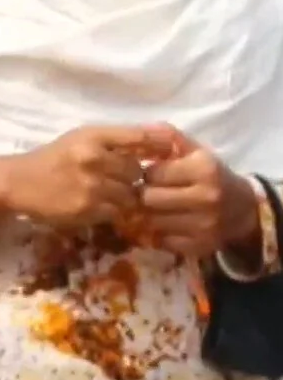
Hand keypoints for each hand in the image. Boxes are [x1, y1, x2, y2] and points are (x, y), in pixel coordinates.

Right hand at [4, 125, 176, 229]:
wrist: (19, 182)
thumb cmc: (54, 157)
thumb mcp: (82, 139)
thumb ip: (120, 139)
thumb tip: (166, 134)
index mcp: (93, 136)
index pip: (139, 138)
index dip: (158, 147)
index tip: (165, 154)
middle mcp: (93, 158)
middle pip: (136, 171)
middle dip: (130, 177)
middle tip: (116, 179)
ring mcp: (91, 185)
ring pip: (130, 194)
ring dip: (122, 196)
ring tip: (106, 194)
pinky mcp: (87, 209)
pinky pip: (116, 212)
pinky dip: (111, 211)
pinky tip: (95, 205)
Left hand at [140, 130, 259, 256]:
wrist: (242, 208)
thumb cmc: (209, 174)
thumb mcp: (194, 151)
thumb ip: (166, 138)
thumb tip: (138, 133)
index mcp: (204, 169)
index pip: (152, 173)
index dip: (146, 174)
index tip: (150, 175)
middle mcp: (207, 197)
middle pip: (148, 199)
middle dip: (143, 195)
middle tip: (147, 193)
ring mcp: (205, 225)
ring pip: (151, 222)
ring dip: (146, 215)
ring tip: (154, 208)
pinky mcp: (200, 246)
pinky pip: (161, 241)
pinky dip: (157, 233)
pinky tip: (163, 224)